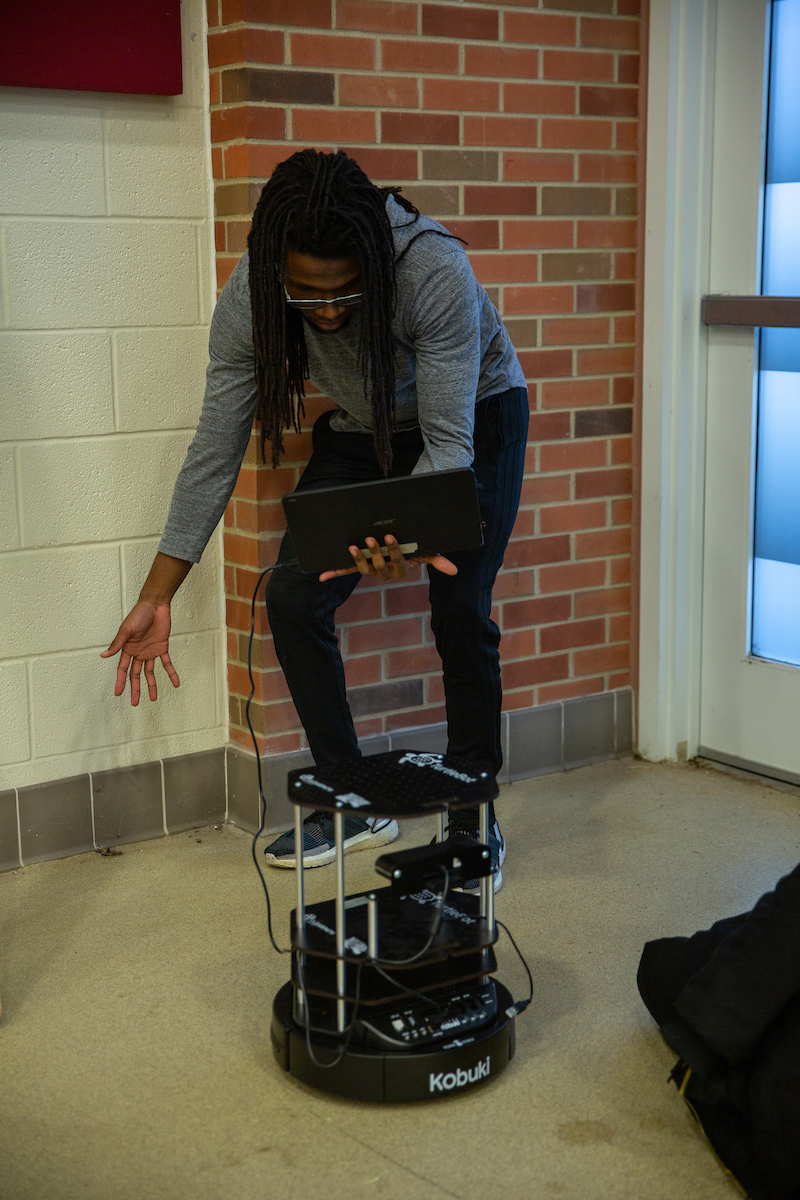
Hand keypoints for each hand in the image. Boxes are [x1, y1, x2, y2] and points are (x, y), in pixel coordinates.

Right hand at [101, 601, 179, 704]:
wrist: (156, 605)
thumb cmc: (139, 615)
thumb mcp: (126, 630)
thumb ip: (117, 644)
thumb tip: (104, 656)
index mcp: (128, 649)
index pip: (123, 669)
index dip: (120, 681)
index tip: (118, 693)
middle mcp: (138, 653)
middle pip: (136, 675)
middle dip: (135, 688)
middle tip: (134, 703)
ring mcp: (150, 651)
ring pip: (150, 672)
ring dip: (152, 685)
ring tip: (153, 698)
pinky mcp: (162, 648)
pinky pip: (167, 663)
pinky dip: (171, 673)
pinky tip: (176, 683)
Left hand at [319, 535, 457, 582]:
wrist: (395, 544)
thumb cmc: (413, 548)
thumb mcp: (425, 552)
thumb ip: (437, 560)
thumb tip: (454, 571)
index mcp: (400, 569)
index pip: (398, 561)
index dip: (394, 551)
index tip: (391, 537)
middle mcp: (384, 572)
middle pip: (379, 565)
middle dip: (375, 552)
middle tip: (371, 538)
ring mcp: (369, 569)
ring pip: (363, 568)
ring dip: (356, 559)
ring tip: (353, 547)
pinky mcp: (356, 566)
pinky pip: (345, 571)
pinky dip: (333, 573)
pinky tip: (321, 575)